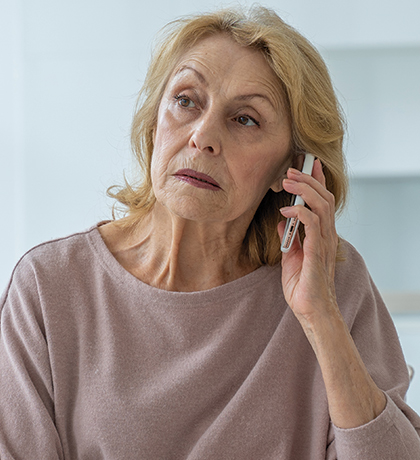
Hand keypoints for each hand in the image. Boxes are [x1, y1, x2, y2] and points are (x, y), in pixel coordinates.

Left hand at [278, 159, 338, 324]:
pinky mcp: (316, 253)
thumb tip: (282, 223)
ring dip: (304, 190)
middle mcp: (327, 236)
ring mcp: (324, 244)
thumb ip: (290, 239)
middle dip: (308, 180)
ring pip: (321, 206)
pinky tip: (285, 212)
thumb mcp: (292, 258)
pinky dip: (299, 213)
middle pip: (324, 198)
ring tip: (286, 182)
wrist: (311, 312)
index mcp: (322, 235)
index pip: (324, 201)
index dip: (318, 181)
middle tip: (290, 171)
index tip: (308, 165)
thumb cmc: (303, 288)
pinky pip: (312, 224)